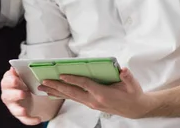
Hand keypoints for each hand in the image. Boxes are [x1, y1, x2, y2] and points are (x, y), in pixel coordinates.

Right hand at [1, 67, 41, 124]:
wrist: (24, 91)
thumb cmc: (21, 81)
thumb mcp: (21, 75)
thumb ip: (18, 72)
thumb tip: (13, 68)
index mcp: (7, 84)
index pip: (6, 82)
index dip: (10, 81)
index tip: (16, 80)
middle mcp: (8, 96)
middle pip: (8, 96)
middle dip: (15, 94)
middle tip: (23, 93)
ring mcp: (13, 106)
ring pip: (14, 109)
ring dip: (19, 110)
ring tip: (24, 111)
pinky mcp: (19, 114)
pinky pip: (24, 119)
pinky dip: (31, 120)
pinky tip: (38, 119)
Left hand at [38, 68, 152, 118]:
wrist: (135, 109)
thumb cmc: (133, 94)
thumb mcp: (133, 84)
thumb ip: (127, 77)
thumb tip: (123, 70)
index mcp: (102, 94)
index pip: (84, 84)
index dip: (73, 79)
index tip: (61, 74)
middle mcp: (94, 100)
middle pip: (72, 93)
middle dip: (57, 87)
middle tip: (44, 82)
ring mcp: (91, 104)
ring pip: (71, 97)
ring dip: (57, 92)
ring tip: (43, 88)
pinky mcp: (91, 104)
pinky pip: (75, 99)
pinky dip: (64, 95)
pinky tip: (56, 93)